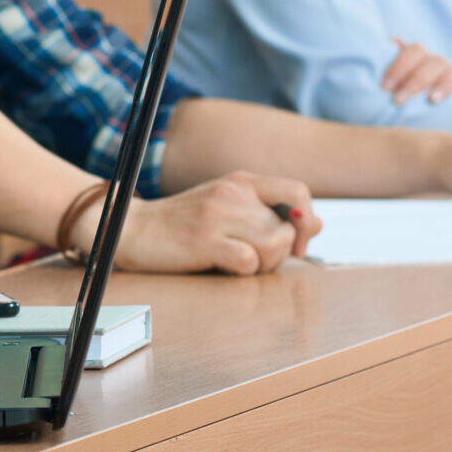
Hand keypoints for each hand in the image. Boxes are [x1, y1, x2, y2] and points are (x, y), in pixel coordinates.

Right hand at [114, 172, 320, 274]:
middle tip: (250, 257)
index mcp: (240, 181)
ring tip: (237, 261)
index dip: (306, 221)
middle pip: (287, 229)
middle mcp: (232, 192)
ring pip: (274, 244)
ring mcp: (217, 215)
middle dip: (278, 253)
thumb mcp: (228, 208)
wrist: (134, 229)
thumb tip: (318, 223)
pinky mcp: (205, 239)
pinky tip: (222, 265)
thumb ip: (270, 213)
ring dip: (264, 264)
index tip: (296, 243)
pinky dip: (243, 271)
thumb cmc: (184, 224)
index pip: (297, 191)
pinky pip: (249, 261)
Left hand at [383, 39, 451, 105]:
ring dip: (446, 83)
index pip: (416, 50)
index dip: (400, 65)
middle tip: (399, 99)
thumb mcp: (395, 83)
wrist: (435, 110)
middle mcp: (443, 65)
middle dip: (416, 79)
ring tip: (432, 99)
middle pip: (436, 62)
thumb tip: (394, 41)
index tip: (386, 87)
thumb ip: (392, 66)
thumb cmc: (405, 95)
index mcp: (423, 58)